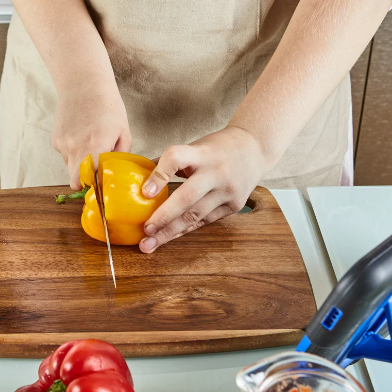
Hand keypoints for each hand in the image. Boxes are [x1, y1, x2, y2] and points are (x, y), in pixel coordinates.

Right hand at [52, 83, 131, 188]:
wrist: (83, 83)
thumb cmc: (107, 105)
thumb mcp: (124, 132)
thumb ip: (120, 157)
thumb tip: (114, 174)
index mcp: (94, 146)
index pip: (87, 181)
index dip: (94, 188)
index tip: (101, 188)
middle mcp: (75, 148)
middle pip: (75, 180)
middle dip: (86, 180)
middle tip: (98, 172)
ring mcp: (62, 145)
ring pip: (71, 167)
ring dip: (81, 164)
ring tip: (91, 146)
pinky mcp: (56, 140)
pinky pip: (66, 156)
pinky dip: (74, 152)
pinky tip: (81, 136)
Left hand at [138, 126, 266, 252]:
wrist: (255, 149)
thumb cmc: (216, 149)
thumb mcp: (194, 147)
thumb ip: (168, 162)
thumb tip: (137, 178)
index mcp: (202, 153)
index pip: (176, 158)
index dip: (159, 175)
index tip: (144, 192)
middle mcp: (216, 172)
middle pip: (187, 196)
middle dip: (164, 216)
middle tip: (145, 230)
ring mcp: (227, 190)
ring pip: (195, 215)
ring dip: (169, 232)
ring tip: (149, 244)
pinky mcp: (234, 205)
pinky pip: (204, 221)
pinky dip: (183, 230)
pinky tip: (168, 237)